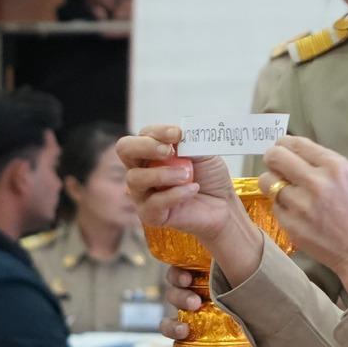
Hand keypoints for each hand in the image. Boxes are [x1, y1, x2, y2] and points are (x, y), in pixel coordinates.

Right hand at [119, 127, 262, 276]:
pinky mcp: (150, 214)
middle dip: (146, 146)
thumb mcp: (204, 151)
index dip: (158, 132)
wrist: (222, 204)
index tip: (177, 134)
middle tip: (169, 151)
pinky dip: (175, 194)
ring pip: (135, 178)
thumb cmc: (209, 176)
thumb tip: (178, 133)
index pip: (143, 134)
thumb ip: (190, 141)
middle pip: (125, 150)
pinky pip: (154, 203)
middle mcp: (141, 168)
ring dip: (162, 174)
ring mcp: (142, 192)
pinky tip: (192, 190)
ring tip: (186, 175)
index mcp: (151, 150)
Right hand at [156, 268, 263, 346]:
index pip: (180, 272)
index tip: (187, 278)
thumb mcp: (249, 281)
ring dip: (172, 327)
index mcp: (203, 282)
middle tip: (195, 302)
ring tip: (184, 330)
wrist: (262, 338)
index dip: (178, 274)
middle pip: (173, 295)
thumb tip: (236, 240)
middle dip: (179, 297)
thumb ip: (241, 263)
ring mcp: (190, 327)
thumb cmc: (253, 302)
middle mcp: (192, 302)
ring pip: (167, 324)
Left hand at [263, 136, 347, 303]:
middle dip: (272, 158)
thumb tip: (298, 156)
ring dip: (273, 184)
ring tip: (285, 191)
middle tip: (274, 164)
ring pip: (267, 182)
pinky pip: (275, 206)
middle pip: (276, 157)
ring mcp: (301, 204)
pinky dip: (282, 207)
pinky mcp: (290, 224)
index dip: (284, 144)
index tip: (281, 148)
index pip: (296, 143)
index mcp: (335, 167)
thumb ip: (325, 166)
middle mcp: (316, 182)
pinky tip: (296, 213)